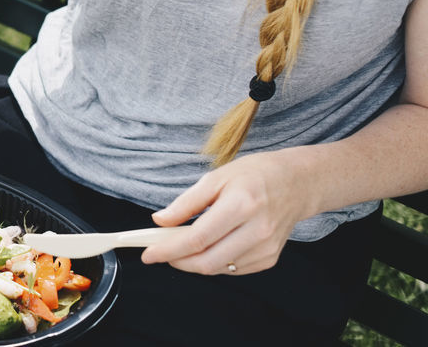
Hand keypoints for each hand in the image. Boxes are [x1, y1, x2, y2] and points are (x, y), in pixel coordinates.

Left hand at [141, 151, 313, 275]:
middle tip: (160, 252)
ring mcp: (266, 248)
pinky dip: (214, 263)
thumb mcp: (215, 177)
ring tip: (182, 245)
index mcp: (241, 205)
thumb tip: (160, 221)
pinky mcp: (270, 258)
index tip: (148, 254)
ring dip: (194, 262)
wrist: (296, 183)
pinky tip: (209, 247)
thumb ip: (186, 202)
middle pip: (208, 261)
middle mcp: (257, 230)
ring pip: (219, 269)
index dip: (169, 249)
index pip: (198, 238)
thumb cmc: (253, 175)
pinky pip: (233, 269)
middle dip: (177, 261)